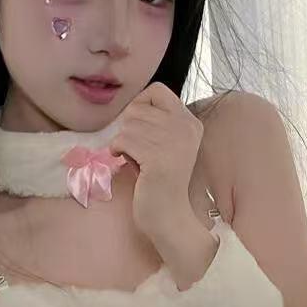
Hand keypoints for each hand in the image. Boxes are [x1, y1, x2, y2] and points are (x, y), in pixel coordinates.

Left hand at [107, 82, 202, 243]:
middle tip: (136, 150)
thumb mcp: (163, 144)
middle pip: (137, 108)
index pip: (157, 90)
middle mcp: (186, 128)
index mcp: (190, 122)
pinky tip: (125, 162)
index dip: (139, 104)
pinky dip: (117, 150)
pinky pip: (123, 140)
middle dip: (128, 129)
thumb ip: (154, 122)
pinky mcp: (158, 158)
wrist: (168, 217)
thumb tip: (128, 106)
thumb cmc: (158, 181)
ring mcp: (174, 142)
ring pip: (128, 125)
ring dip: (123, 143)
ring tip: (134, 159)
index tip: (137, 128)